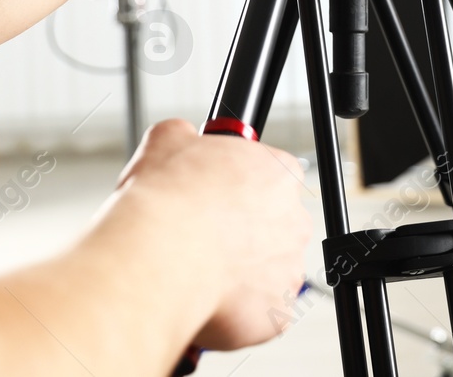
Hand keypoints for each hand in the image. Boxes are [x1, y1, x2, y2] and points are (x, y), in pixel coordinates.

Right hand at [117, 120, 312, 349]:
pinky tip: (205, 301)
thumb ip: (186, 136)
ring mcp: (289, 270)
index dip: (238, 190)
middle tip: (203, 239)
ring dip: (239, 275)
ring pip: (266, 274)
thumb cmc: (166, 200)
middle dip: (242, 235)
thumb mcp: (168, 139)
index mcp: (277, 174)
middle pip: (273, 227)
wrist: (159, 253)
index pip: (270, 178)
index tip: (216, 199)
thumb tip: (182, 138)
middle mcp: (293, 220)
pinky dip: (235, 313)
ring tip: (198, 273)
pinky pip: (258, 315)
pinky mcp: (277, 315)